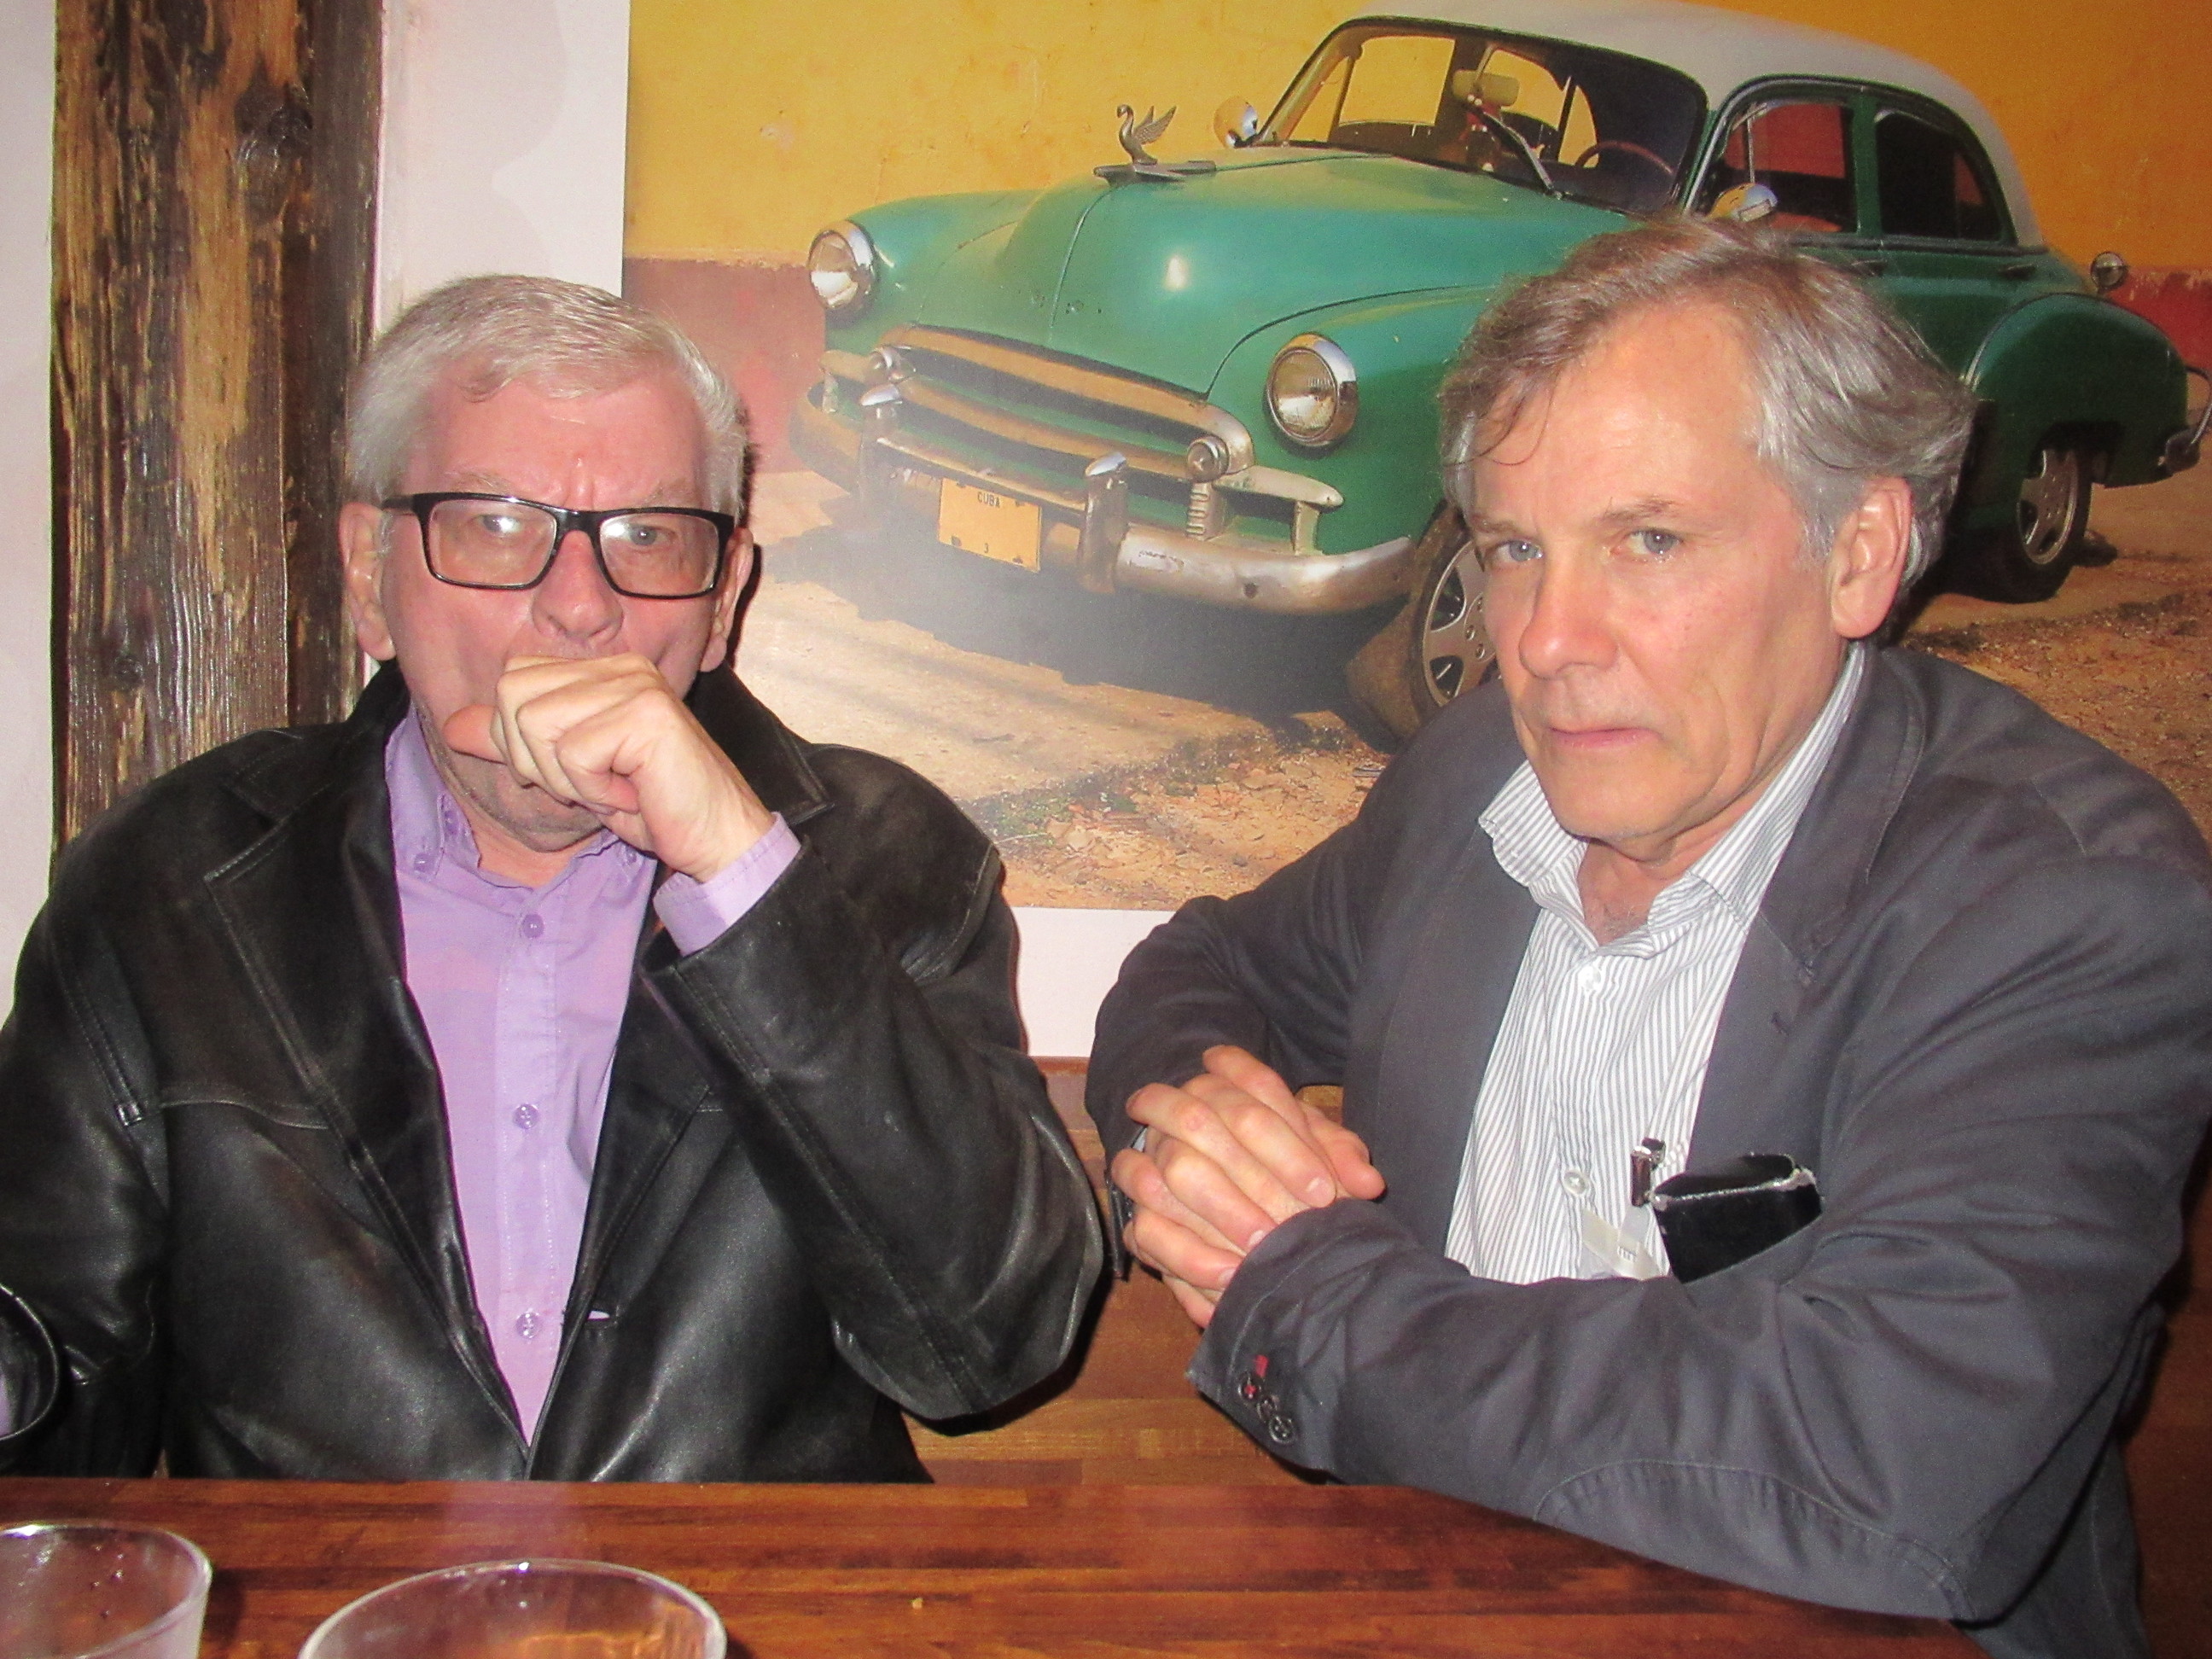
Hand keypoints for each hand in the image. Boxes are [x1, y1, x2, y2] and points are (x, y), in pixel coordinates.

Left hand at [444, 654, 775, 880]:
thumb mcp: (569, 775)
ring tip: (611, 788)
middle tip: (585, 785)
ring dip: (564, 777)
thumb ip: (515, 744)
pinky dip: (593, 789)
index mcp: (604, 670)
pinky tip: (632, 793)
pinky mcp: (646, 713)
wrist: (715, 839)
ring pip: (535, 723)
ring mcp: (635, 684)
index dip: (518, 737)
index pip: (515, 678)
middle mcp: (620, 666)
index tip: (568, 773)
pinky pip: (573, 753)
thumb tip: (452, 726)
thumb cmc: (652, 807)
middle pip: (513, 693)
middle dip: (533, 758)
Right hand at [1110, 1045, 1383, 1326]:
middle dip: (1252, 1178)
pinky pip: (1148, 1226)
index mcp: (1226, 1082)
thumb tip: (1368, 1183)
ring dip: (1220, 1211)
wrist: (1217, 1178)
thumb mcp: (1312, 1150)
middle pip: (1203, 1122)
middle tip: (1290, 1226)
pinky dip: (1188, 1254)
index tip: (1323, 1194)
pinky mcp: (1136, 1209)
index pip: (1255, 1095)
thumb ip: (1340, 1158)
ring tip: (1259, 1253)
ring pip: (1172, 1169)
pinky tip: (1227, 1277)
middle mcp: (1181, 1108)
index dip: (1290, 1145)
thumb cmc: (1277, 1160)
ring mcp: (1150, 1155)